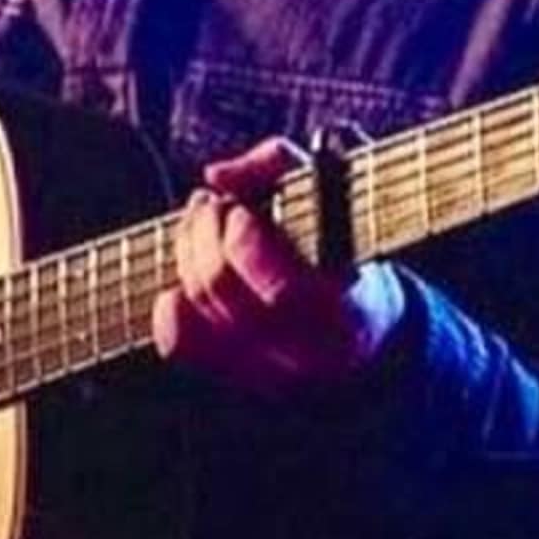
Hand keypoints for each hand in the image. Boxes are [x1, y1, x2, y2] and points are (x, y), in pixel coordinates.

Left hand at [149, 142, 408, 398]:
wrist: (367, 324)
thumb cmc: (352, 242)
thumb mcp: (342, 191)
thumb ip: (283, 166)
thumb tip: (217, 176)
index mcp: (347, 312)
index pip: (281, 290)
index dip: (245, 241)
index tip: (240, 208)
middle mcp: (305, 352)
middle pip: (223, 289)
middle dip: (204, 231)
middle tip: (212, 203)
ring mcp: (265, 369)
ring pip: (199, 306)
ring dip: (188, 248)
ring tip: (203, 218)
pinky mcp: (234, 371)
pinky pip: (179, 341)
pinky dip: (171, 301)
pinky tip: (189, 268)